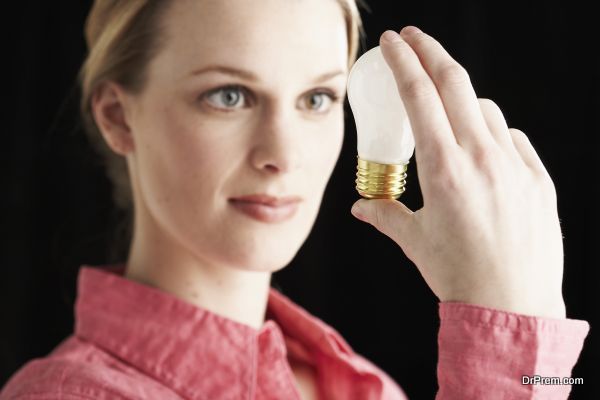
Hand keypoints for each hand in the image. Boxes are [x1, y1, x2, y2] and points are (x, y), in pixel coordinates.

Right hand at [350, 26, 565, 318]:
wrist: (513, 307)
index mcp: (444, 170)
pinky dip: (492, 132)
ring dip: (461, 99)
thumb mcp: (414, 242)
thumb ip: (385, 214)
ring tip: (445, 112)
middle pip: (456, 83)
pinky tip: (482, 149)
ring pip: (486, 109)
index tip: (393, 41)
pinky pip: (512, 138)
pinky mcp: (538, 180)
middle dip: (430, 51)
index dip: (404, 62)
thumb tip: (361, 206)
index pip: (420, 97)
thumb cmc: (458, 276)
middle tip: (413, 38)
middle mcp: (482, 159)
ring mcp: (515, 166)